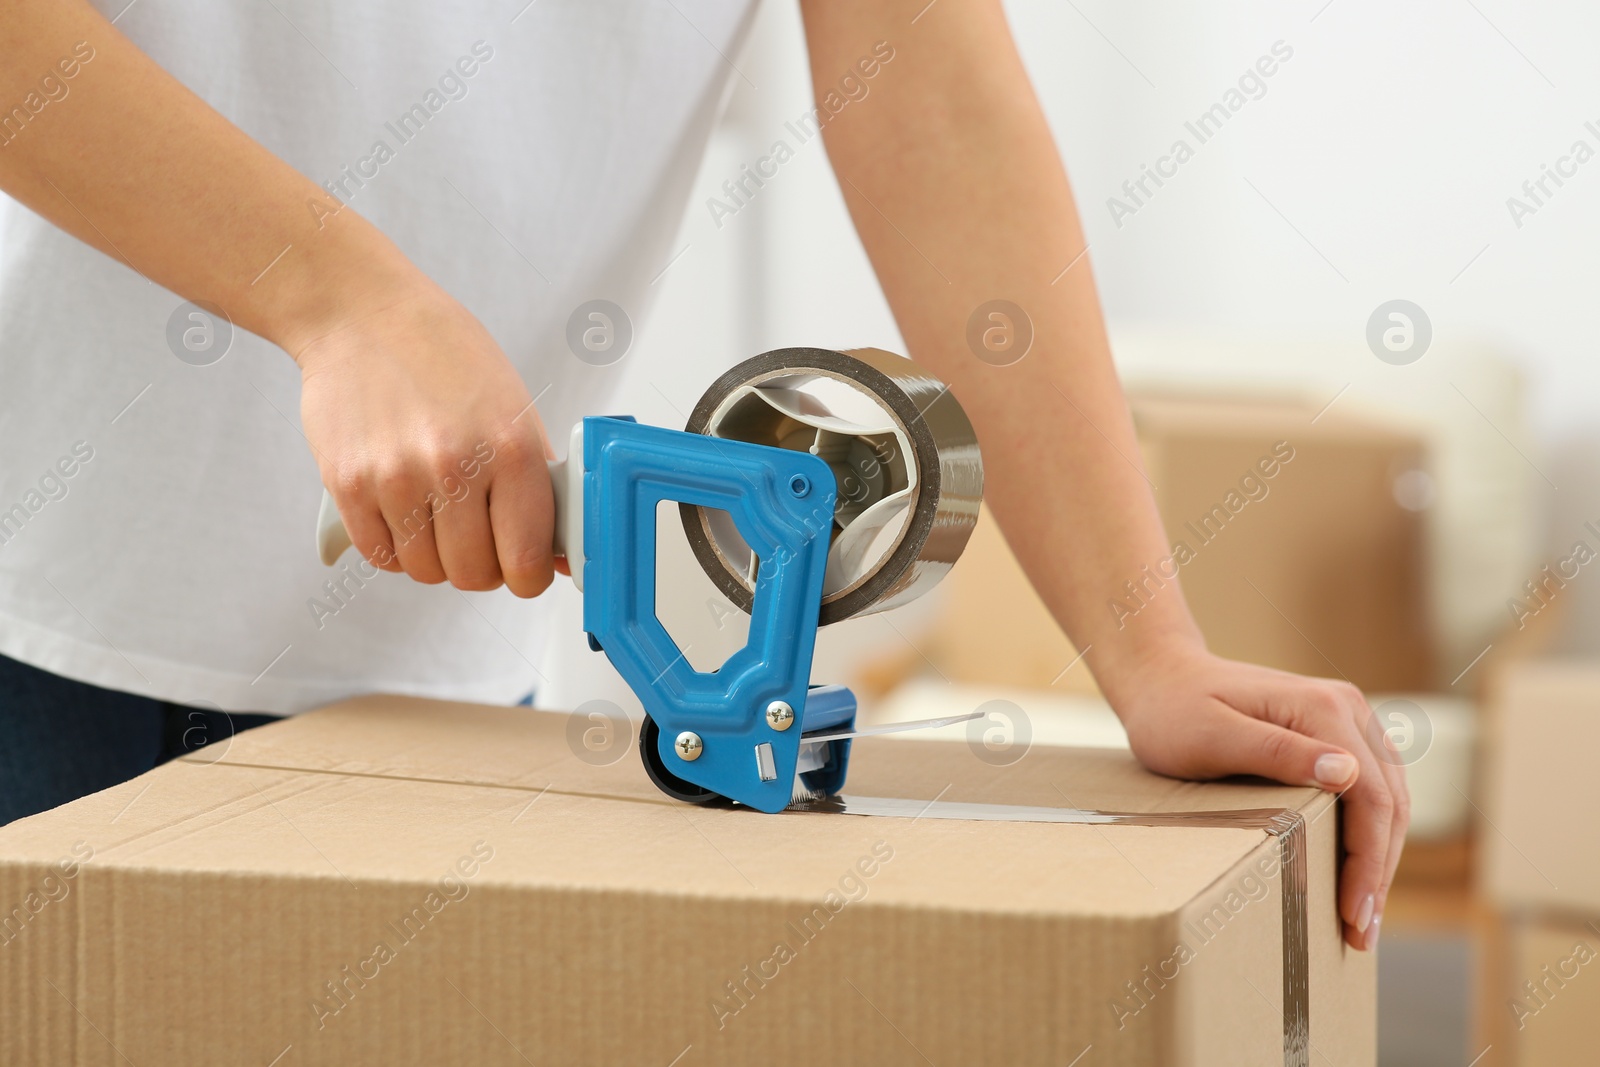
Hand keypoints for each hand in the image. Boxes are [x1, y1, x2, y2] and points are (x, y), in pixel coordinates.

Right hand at [294, 276, 560, 595]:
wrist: (362, 314)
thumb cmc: (445, 355)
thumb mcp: (514, 407)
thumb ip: (537, 482)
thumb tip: (557, 553)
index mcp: (510, 446)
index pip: (526, 558)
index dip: (528, 576)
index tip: (524, 570)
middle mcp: (454, 465)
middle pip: (473, 574)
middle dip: (482, 568)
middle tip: (480, 541)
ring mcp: (396, 477)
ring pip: (425, 571)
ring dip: (436, 557)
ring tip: (438, 517)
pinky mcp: (347, 483)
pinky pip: (380, 555)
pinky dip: (396, 547)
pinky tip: (405, 514)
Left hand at [1106, 640, 1408, 951]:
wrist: (1161, 676)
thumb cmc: (1174, 711)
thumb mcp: (1211, 736)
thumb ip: (1274, 752)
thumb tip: (1348, 773)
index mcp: (1325, 708)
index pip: (1372, 796)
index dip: (1369, 861)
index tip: (1353, 914)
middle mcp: (1348, 707)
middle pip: (1389, 801)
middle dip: (1378, 871)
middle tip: (1360, 934)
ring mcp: (1346, 718)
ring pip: (1387, 798)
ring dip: (1379, 857)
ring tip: (1361, 915)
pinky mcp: (1335, 733)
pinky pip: (1369, 788)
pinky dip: (1368, 833)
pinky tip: (1354, 870)